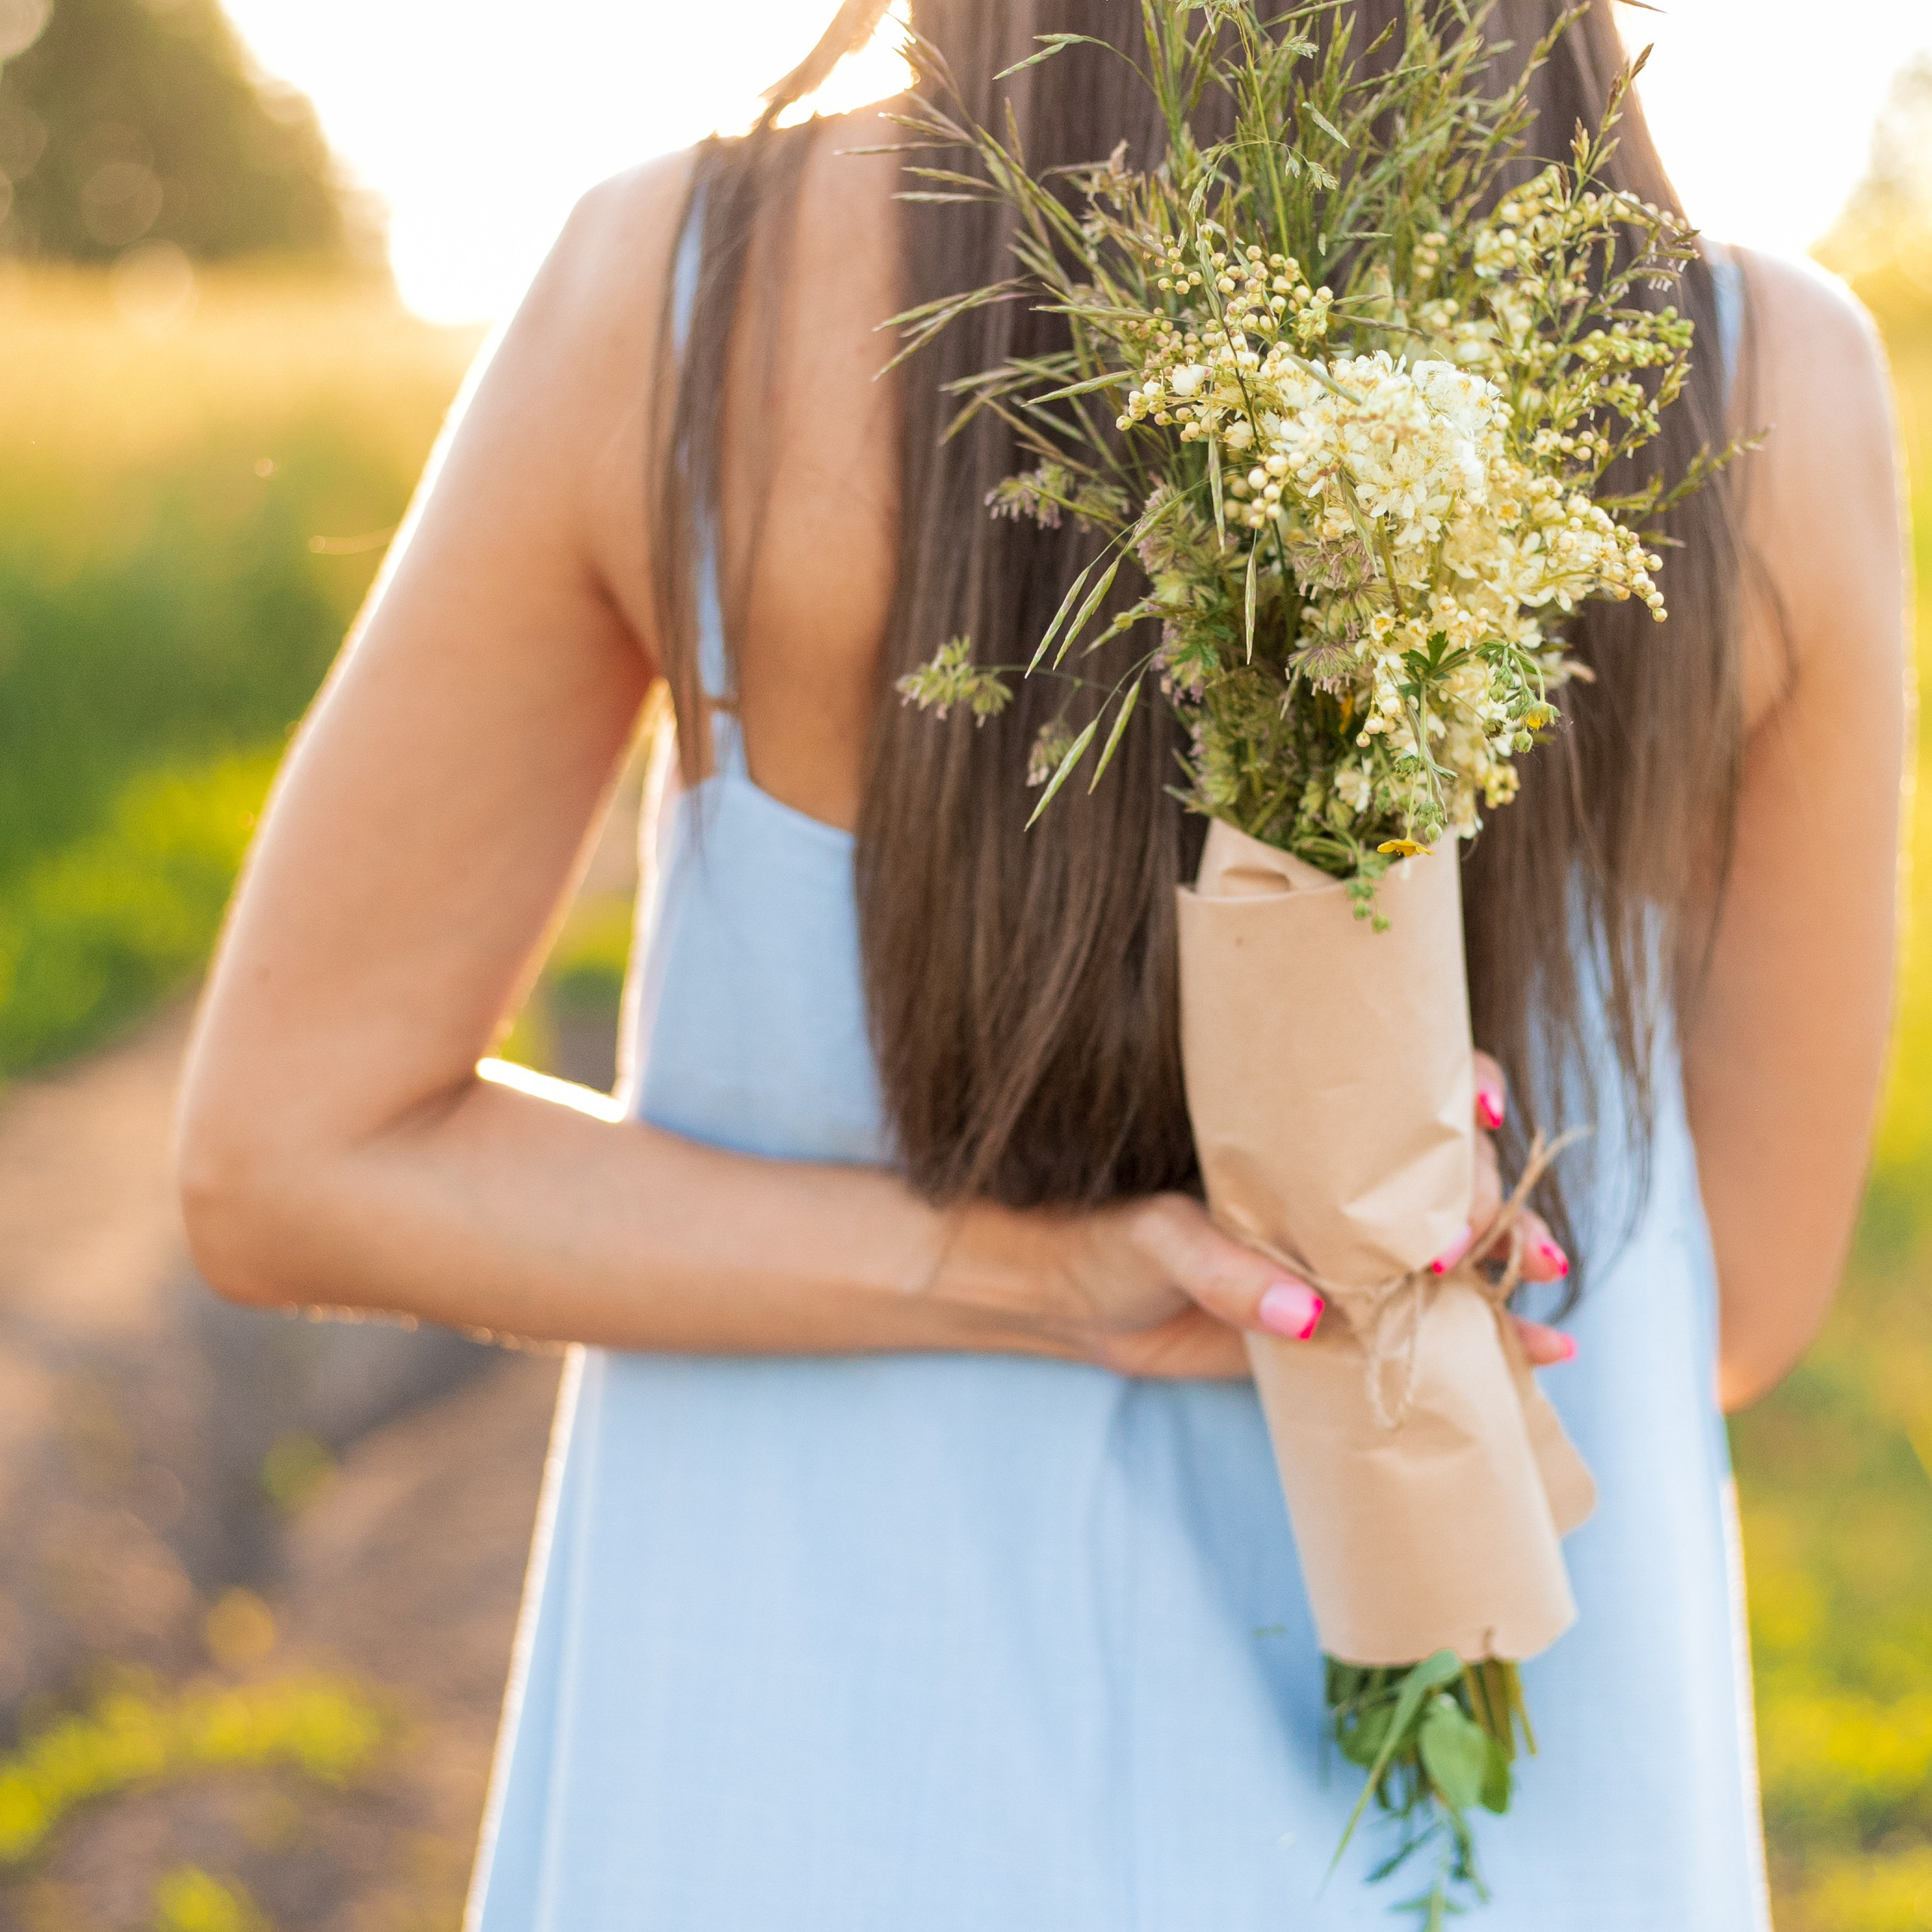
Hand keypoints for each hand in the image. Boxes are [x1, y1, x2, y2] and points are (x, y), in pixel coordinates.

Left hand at [1029, 1049, 1579, 1379]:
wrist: (1076, 1304)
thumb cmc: (1109, 1238)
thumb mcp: (1157, 1241)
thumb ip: (1225, 1272)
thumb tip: (1307, 1315)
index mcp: (1300, 1137)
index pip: (1399, 1093)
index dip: (1456, 1095)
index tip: (1479, 1116)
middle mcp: (1342, 1185)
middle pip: (1448, 1171)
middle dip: (1492, 1196)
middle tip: (1496, 1242)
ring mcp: (1355, 1253)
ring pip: (1460, 1244)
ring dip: (1513, 1260)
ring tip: (1545, 1284)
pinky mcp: (1353, 1323)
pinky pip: (1436, 1324)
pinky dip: (1497, 1338)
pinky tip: (1548, 1351)